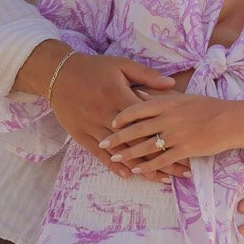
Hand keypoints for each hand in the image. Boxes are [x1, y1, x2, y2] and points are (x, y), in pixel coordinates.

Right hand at [51, 53, 176, 170]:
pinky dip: (114, 165)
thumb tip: (172, 85)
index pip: (147, 119)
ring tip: (160, 179)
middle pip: (137, 141)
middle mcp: (106, 114)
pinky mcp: (81, 134)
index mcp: (119, 96)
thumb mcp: (121, 65)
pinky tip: (128, 175)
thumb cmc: (93, 68)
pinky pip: (99, 154)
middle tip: (179, 171)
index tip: (186, 144)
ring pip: (120, 151)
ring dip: (141, 167)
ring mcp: (93, 126)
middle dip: (160, 158)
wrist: (58, 73)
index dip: (166, 134)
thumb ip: (146, 76)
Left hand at [104, 92, 243, 174]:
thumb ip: (162, 96)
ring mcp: (176, 135)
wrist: (233, 120)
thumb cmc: (210, 107)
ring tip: (115, 158)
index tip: (111, 123)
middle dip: (117, 137)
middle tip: (103, 143)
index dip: (122, 117)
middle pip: (136, 129)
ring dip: (128, 153)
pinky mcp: (185, 150)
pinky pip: (161, 159)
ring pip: (145, 146)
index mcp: (168, 102)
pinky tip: (136, 170)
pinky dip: (147, 165)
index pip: (137, 108)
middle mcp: (168, 118)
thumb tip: (140, 93)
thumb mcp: (184, 97)